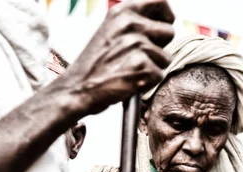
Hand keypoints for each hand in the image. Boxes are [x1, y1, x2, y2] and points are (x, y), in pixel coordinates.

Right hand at [64, 0, 173, 115]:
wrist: (76, 90)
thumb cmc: (93, 67)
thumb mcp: (109, 33)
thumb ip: (131, 24)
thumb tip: (160, 24)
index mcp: (122, 12)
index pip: (160, 1)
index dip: (166, 17)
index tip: (162, 28)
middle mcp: (130, 24)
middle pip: (168, 32)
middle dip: (159, 48)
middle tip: (138, 58)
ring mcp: (136, 45)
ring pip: (165, 58)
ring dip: (151, 68)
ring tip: (129, 72)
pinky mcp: (141, 66)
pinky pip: (159, 76)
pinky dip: (147, 84)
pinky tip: (129, 83)